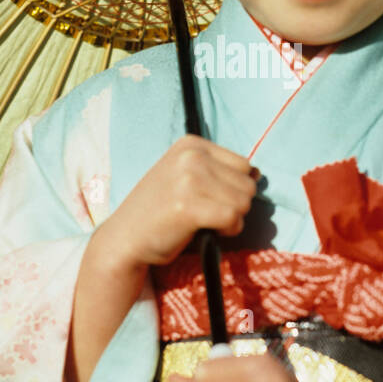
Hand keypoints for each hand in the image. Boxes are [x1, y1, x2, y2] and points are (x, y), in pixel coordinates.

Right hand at [96, 134, 258, 269]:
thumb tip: (258, 174)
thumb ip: (216, 170)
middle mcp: (191, 156)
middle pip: (247, 184)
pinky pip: (233, 218)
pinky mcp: (189, 206)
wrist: (125, 237)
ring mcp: (189, 179)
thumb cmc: (159, 210)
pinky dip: (228, 231)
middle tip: (208, 214)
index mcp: (191, 144)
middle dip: (235, 204)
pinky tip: (208, 231)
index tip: (210, 199)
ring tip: (206, 222)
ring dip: (232, 219)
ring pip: (244, 202)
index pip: (243, 164)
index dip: (234, 188)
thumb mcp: (184, 176)